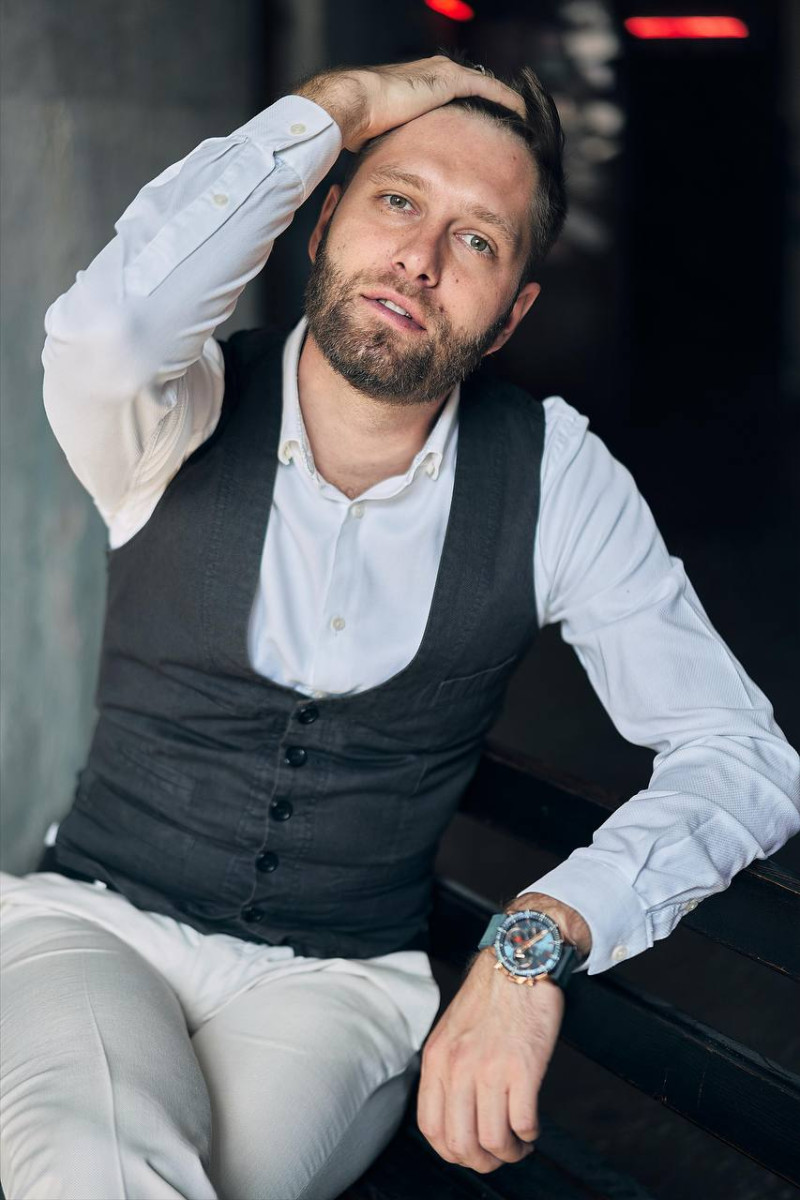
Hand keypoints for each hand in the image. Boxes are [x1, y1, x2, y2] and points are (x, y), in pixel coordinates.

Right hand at [295, 54, 525, 151]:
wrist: (355, 105)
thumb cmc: (361, 127)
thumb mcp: (386, 140)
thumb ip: (399, 150)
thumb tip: (399, 183)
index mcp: (419, 90)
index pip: (455, 100)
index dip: (472, 118)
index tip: (484, 136)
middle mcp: (435, 76)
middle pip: (475, 90)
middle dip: (493, 109)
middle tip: (512, 128)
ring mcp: (444, 74)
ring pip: (486, 88)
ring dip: (504, 103)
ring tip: (524, 121)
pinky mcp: (451, 79)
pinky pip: (490, 89)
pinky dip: (507, 101)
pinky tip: (524, 114)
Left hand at [417, 947, 563, 1173]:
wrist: (518, 961)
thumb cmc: (491, 996)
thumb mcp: (452, 1031)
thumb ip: (448, 1069)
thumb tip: (455, 1115)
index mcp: (436, 1059)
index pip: (431, 1128)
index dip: (451, 1151)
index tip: (470, 1152)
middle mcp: (457, 1066)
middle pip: (461, 1144)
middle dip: (483, 1161)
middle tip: (499, 1155)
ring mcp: (489, 1068)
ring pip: (494, 1141)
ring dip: (510, 1152)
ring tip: (520, 1143)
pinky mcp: (523, 1067)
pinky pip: (523, 1123)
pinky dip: (529, 1134)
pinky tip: (532, 1126)